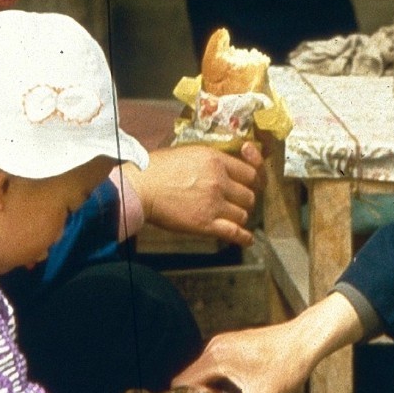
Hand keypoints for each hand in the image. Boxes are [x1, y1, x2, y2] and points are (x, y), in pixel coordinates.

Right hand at [125, 141, 262, 246]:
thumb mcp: (189, 153)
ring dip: (239, 216)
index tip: (250, 184)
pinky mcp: (205, 224)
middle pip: (249, 195)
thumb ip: (210, 161)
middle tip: (236, 203)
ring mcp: (214, 203)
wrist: (140, 188)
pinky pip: (234, 232)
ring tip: (231, 217)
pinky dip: (243, 238)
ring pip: (243, 214)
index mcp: (216, 160)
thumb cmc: (156, 168)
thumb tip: (222, 167)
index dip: (253, 179)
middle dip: (244, 200)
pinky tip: (247, 239)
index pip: (250, 172)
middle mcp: (219, 181)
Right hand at [175, 292, 363, 392]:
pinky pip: (218, 365)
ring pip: (206, 372)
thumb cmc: (286, 364)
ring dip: (207, 391)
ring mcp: (226, 343)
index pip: (182, 382)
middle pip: (192, 378)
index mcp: (216, 357)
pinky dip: (218, 381)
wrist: (306, 340)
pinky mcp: (237, 344)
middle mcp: (216, 347)